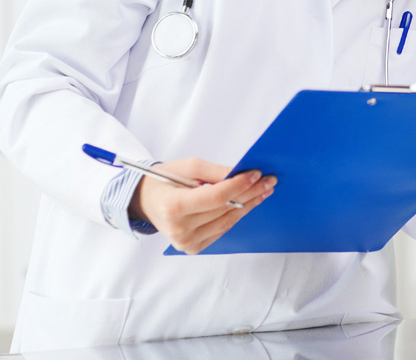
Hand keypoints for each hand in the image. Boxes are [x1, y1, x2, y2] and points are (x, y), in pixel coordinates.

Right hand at [129, 158, 275, 253]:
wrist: (146, 201)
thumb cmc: (164, 181)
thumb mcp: (187, 167)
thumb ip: (214, 171)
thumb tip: (241, 173)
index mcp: (173, 207)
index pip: (216, 197)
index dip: (239, 185)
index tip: (257, 174)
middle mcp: (179, 229)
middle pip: (225, 209)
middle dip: (250, 193)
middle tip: (269, 180)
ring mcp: (186, 242)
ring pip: (228, 221)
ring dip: (249, 205)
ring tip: (264, 190)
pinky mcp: (193, 248)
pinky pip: (222, 230)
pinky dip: (236, 215)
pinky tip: (248, 203)